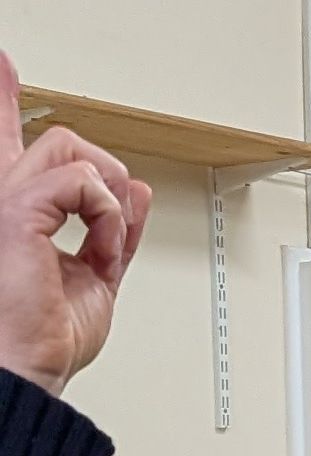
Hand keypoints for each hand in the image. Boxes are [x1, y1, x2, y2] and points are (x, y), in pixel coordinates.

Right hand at [0, 54, 153, 394]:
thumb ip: (112, 234)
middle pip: (57, 141)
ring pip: (69, 148)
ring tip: (106, 237)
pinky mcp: (16, 212)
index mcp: (16, 215)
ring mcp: (6, 203)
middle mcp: (5, 201)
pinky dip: (108, 214)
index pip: (10, 145)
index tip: (4, 68)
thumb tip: (134, 193)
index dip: (5, 101)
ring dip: (109, 195)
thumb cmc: (43, 339)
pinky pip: (82, 181)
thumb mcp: (94, 279)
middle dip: (103, 169)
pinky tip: (100, 245)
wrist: (25, 370)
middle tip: (114, 213)